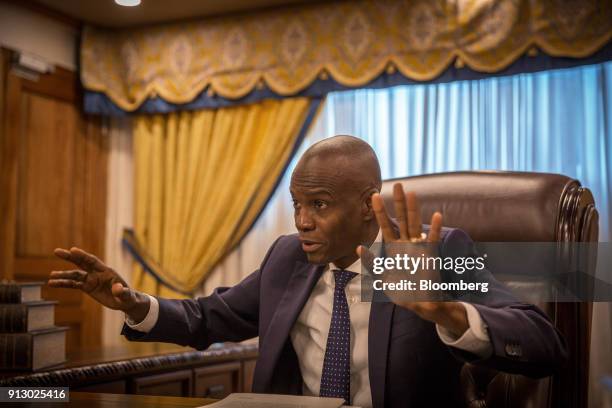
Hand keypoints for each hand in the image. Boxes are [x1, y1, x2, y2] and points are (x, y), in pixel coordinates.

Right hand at [48, 247, 149, 321]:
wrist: (125, 301)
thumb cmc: (128, 297)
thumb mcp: (127, 296)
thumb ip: (123, 292)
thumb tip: (118, 289)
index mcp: (107, 271)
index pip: (93, 261)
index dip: (83, 255)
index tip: (73, 250)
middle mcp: (97, 273)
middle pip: (81, 263)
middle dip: (70, 257)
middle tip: (57, 251)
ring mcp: (91, 280)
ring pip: (75, 275)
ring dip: (63, 275)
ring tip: (51, 276)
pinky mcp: (87, 287)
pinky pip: (73, 285)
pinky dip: (63, 284)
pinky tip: (52, 283)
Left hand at [358, 183, 467, 335]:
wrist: (420, 304)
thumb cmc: (402, 291)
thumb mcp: (382, 278)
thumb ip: (372, 264)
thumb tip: (359, 247)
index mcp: (394, 249)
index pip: (385, 225)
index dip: (379, 211)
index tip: (374, 195)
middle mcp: (406, 244)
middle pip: (401, 219)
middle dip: (398, 202)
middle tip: (396, 184)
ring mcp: (419, 248)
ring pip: (415, 224)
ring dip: (413, 209)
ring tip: (412, 193)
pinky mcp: (430, 256)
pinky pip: (433, 240)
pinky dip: (435, 229)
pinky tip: (436, 215)